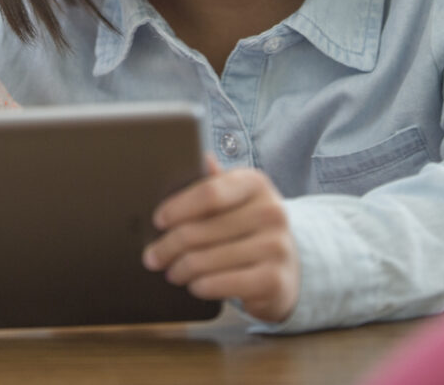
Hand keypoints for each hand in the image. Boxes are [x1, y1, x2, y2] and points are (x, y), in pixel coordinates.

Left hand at [142, 156, 301, 322]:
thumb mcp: (237, 199)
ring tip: (172, 272)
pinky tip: (195, 285)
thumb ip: (217, 182)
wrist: (291, 266)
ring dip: (180, 269)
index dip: (177, 207)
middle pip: (200, 230)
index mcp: (256, 184)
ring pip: (206, 260)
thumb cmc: (251, 228)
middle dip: (168, 246)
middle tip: (152, 257)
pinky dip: (201, 286)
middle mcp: (271, 212)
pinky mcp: (274, 280)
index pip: (208, 192)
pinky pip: (222, 284)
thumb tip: (202, 157)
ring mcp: (276, 247)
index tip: (158, 221)